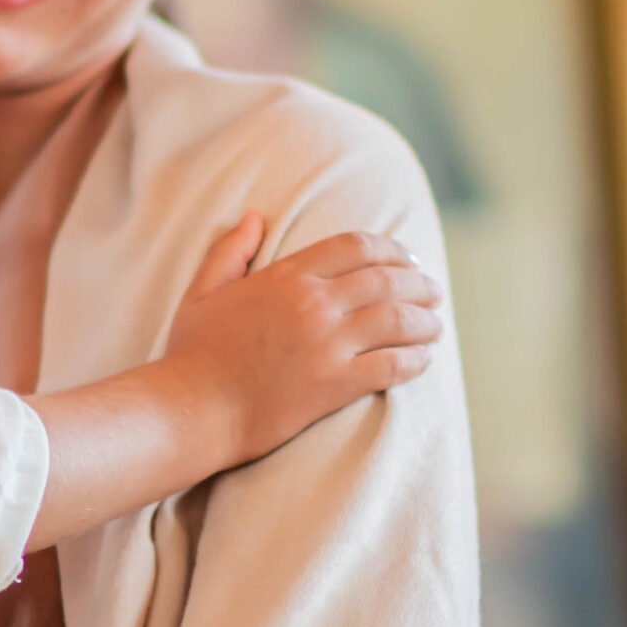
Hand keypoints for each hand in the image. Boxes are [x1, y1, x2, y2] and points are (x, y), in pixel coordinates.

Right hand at [166, 216, 443, 468]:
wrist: (191, 409)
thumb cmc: (192, 354)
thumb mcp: (202, 292)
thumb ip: (229, 251)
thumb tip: (253, 217)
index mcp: (287, 276)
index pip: (355, 247)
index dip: (391, 249)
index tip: (407, 259)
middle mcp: (314, 304)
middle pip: (386, 280)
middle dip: (419, 283)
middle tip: (434, 292)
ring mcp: (327, 344)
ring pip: (397, 320)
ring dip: (425, 321)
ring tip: (435, 326)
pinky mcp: (334, 384)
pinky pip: (391, 365)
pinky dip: (415, 360)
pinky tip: (423, 361)